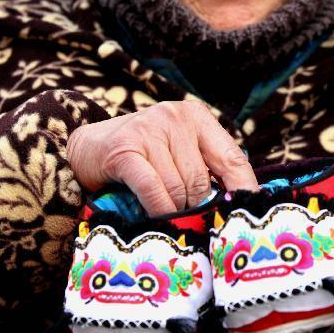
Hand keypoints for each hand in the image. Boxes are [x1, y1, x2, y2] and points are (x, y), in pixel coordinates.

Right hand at [66, 100, 257, 215]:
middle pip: (202, 180)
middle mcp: (174, 117)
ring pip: (178, 189)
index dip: (243, 189)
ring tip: (163, 209)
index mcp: (196, 116)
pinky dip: (158, 209)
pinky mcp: (124, 150)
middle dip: (195, 206)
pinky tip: (155, 216)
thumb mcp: (178, 151)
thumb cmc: (141, 156)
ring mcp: (148, 130)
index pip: (233, 158)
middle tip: (185, 215)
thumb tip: (241, 201)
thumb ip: (207, 167)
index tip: (249, 214)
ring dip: (173, 209)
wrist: (85, 149)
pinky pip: (154, 190)